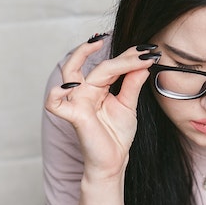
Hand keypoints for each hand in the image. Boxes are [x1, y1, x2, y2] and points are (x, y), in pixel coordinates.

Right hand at [45, 39, 156, 180]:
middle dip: (122, 58)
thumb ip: (132, 84)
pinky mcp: (74, 116)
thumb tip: (143, 63)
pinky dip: (56, 94)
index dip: (130, 57)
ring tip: (97, 43)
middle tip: (142, 52)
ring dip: (80, 54)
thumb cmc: (116, 135)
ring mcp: (77, 102)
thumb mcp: (128, 105)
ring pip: (71, 72)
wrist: (114, 161)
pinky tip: (69, 86)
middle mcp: (85, 91)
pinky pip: (54, 103)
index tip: (151, 52)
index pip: (112, 65)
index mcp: (98, 87)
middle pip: (99, 66)